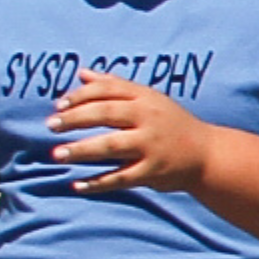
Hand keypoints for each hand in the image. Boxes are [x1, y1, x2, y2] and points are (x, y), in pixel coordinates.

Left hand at [46, 74, 213, 196]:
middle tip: (50, 126)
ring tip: (57, 154)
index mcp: (145, 98)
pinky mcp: (153, 171)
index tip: (58, 105)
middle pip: (106, 113)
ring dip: (81, 150)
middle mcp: (148, 118)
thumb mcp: (148, 99)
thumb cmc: (170, 123)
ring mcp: (151, 145)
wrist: (207, 154)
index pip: (107, 90)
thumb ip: (115, 86)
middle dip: (75, 118)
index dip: (80, 95)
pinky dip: (98, 183)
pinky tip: (77, 185)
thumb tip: (82, 73)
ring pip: (111, 145)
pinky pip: (120, 177)